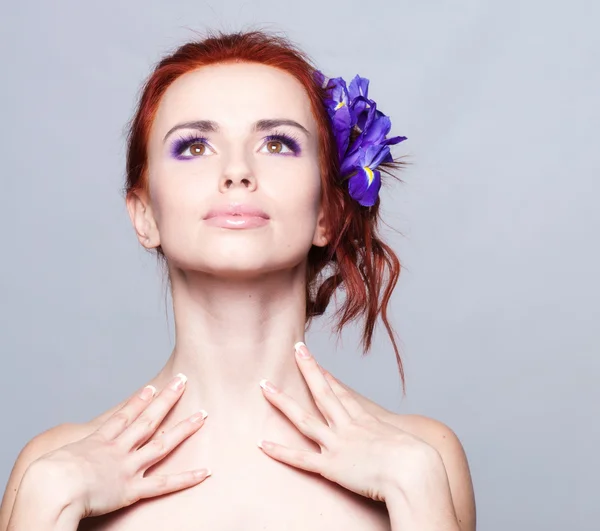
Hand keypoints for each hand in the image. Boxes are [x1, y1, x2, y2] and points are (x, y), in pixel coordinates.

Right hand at [32, 374, 210, 518]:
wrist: (52, 486)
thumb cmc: (45, 475)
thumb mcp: (53, 457)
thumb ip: (65, 456)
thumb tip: (58, 461)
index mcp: (98, 441)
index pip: (124, 417)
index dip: (138, 401)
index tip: (151, 388)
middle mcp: (118, 450)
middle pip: (148, 420)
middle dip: (167, 399)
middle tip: (183, 381)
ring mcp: (127, 467)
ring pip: (162, 444)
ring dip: (184, 429)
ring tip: (202, 415)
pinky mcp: (132, 489)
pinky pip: (164, 484)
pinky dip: (186, 479)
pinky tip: (205, 472)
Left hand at [257, 342, 442, 502]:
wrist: (415, 470)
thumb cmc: (420, 460)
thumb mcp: (411, 443)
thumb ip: (398, 442)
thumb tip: (402, 446)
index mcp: (367, 421)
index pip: (342, 394)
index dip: (327, 377)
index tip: (316, 364)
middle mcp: (349, 427)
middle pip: (323, 393)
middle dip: (308, 369)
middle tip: (295, 349)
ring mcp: (337, 444)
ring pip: (304, 419)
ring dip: (283, 402)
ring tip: (265, 387)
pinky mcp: (331, 467)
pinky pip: (301, 458)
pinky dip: (281, 452)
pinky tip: (262, 444)